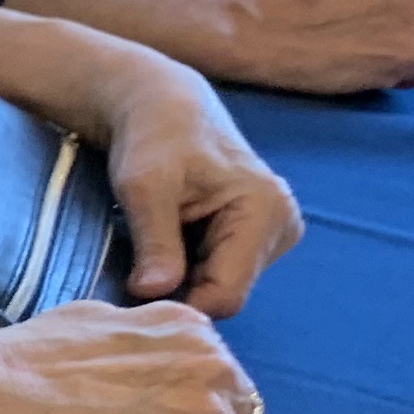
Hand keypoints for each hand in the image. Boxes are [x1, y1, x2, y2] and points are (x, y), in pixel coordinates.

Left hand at [90, 65, 300, 314]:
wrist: (164, 109)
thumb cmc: (153, 138)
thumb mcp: (144, 186)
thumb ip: (155, 240)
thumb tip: (154, 293)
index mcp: (266, 211)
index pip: (226, 295)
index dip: (178, 304)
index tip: (132, 297)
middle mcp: (282, 227)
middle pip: (225, 295)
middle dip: (178, 293)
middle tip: (133, 271)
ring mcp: (273, 235)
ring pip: (219, 289)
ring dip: (180, 282)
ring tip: (149, 251)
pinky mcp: (257, 239)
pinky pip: (217, 276)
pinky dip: (186, 272)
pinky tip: (165, 249)